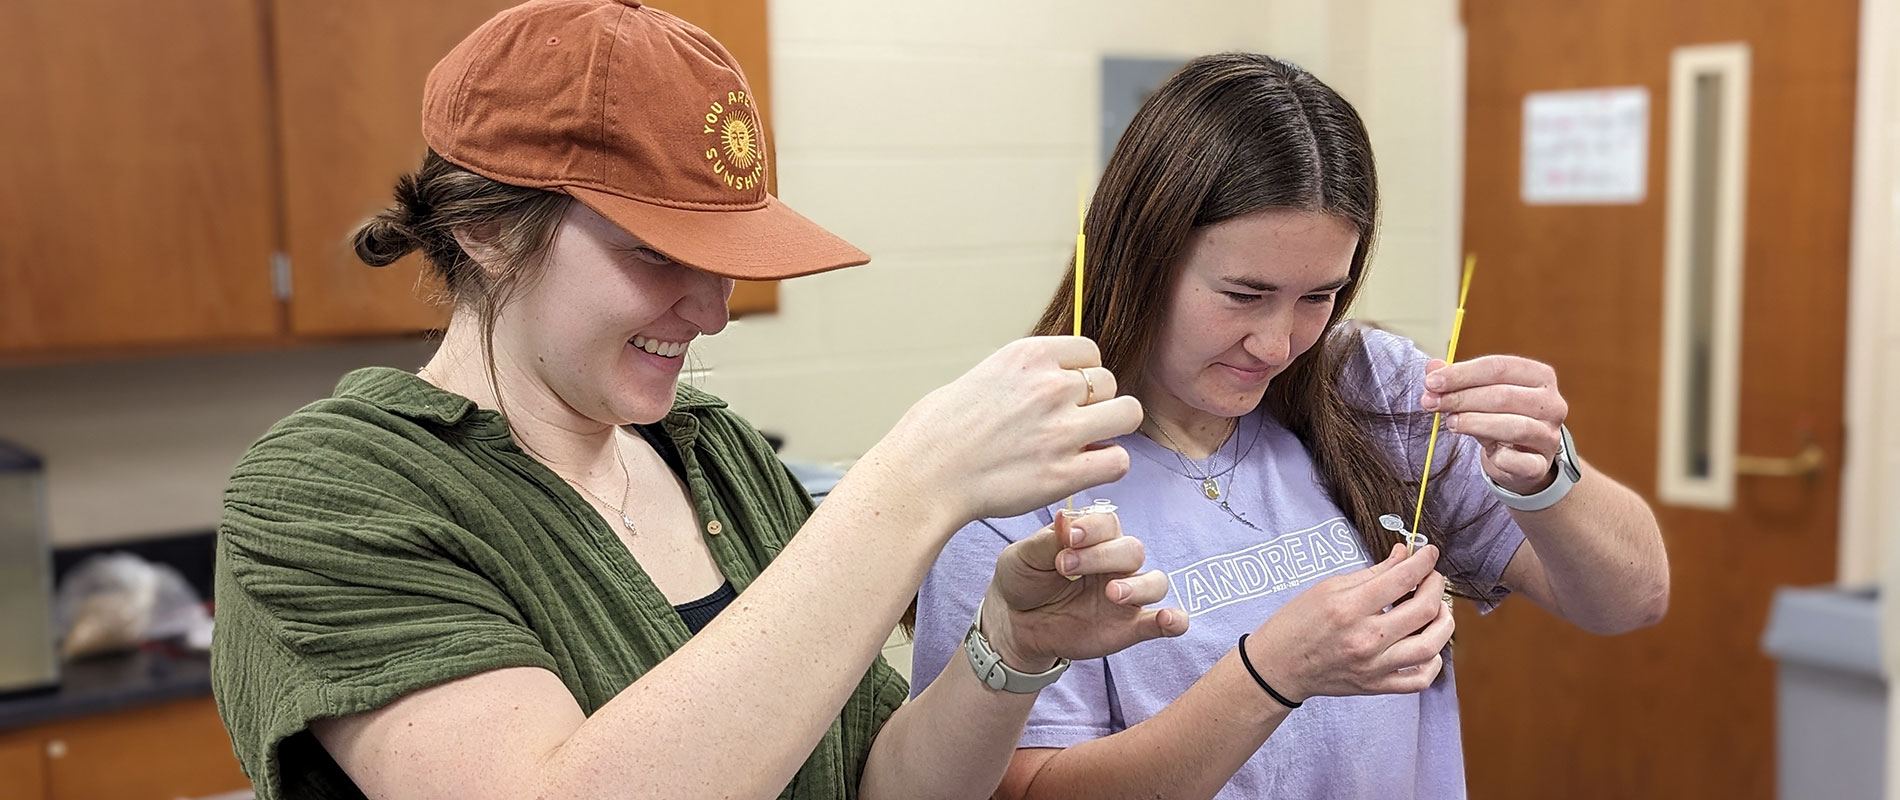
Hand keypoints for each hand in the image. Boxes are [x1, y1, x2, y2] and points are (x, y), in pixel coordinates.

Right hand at [877, 337, 1142, 521]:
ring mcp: (1062, 429)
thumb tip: (1051, 380)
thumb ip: (1025, 376)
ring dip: (1110, 431)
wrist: (924, 476)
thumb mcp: (982, 376)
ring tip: (1084, 445)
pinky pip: (1119, 461)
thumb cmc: (939, 431)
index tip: (1064, 396)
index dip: (1081, 376)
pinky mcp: (1065, 473)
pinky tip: (1083, 471)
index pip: (1090, 351)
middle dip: (1095, 404)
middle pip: (1109, 382)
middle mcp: (1051, 386)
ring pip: (1128, 415)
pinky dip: (1106, 467)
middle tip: (1069, 425)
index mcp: (1029, 356)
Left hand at [982, 510, 1188, 670]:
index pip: (1108, 524)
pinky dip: (1173, 620)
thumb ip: (1048, 541)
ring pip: (1154, 581)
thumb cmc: (1022, 580)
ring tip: (1112, 594)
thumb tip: (1066, 519)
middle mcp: (1115, 563)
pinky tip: (1169, 621)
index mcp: (1092, 539)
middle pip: (1132, 550)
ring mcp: (1126, 595)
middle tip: (1065, 567)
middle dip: (1103, 556)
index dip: (1092, 529)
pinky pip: (1161, 622)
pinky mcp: (1129, 626)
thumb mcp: (1023, 557)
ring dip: (1139, 586)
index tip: (1067, 538)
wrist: (1015, 623)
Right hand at [1245, 544, 1453, 702]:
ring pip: (1431, 645)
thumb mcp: (1328, 588)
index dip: (1423, 561)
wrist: (1278, 667)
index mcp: (1349, 608)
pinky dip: (1433, 661)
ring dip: (1443, 621)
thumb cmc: (1297, 623)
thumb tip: (1404, 556)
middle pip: (1423, 610)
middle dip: (1435, 586)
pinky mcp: (1377, 686)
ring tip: (1437, 609)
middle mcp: (1366, 639)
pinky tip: (1428, 644)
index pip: (1402, 579)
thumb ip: (1371, 573)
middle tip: (1431, 576)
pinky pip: (1420, 679)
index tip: (1429, 552)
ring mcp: (1374, 666)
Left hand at [1420, 355, 1568, 494]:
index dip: (1462, 373)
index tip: (1431, 382)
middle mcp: (1552, 403)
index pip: (1499, 367)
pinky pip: (1520, 461)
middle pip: (1504, 395)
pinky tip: (1484, 452)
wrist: (1521, 459)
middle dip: (1461, 398)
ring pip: (1514, 426)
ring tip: (1450, 423)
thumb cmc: (1500, 418)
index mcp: (1540, 376)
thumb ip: (1457, 380)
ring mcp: (1549, 435)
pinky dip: (1499, 457)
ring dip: (1475, 423)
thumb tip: (1433, 367)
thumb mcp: (1479, 395)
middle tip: (1431, 402)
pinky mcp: (1541, 464)